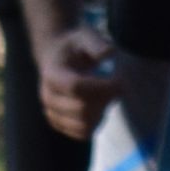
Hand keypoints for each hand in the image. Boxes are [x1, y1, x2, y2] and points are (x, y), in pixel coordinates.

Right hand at [37, 21, 113, 139]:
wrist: (57, 57)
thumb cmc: (74, 46)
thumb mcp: (85, 36)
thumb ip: (96, 44)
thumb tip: (109, 53)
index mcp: (52, 74)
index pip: (76, 87)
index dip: (103, 87)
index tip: (122, 81)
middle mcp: (47, 96)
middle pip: (82, 109)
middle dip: (105, 100)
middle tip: (117, 87)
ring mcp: (51, 112)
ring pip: (84, 125)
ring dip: (102, 113)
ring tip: (105, 97)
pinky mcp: (59, 124)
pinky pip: (82, 134)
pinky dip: (96, 124)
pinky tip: (99, 108)